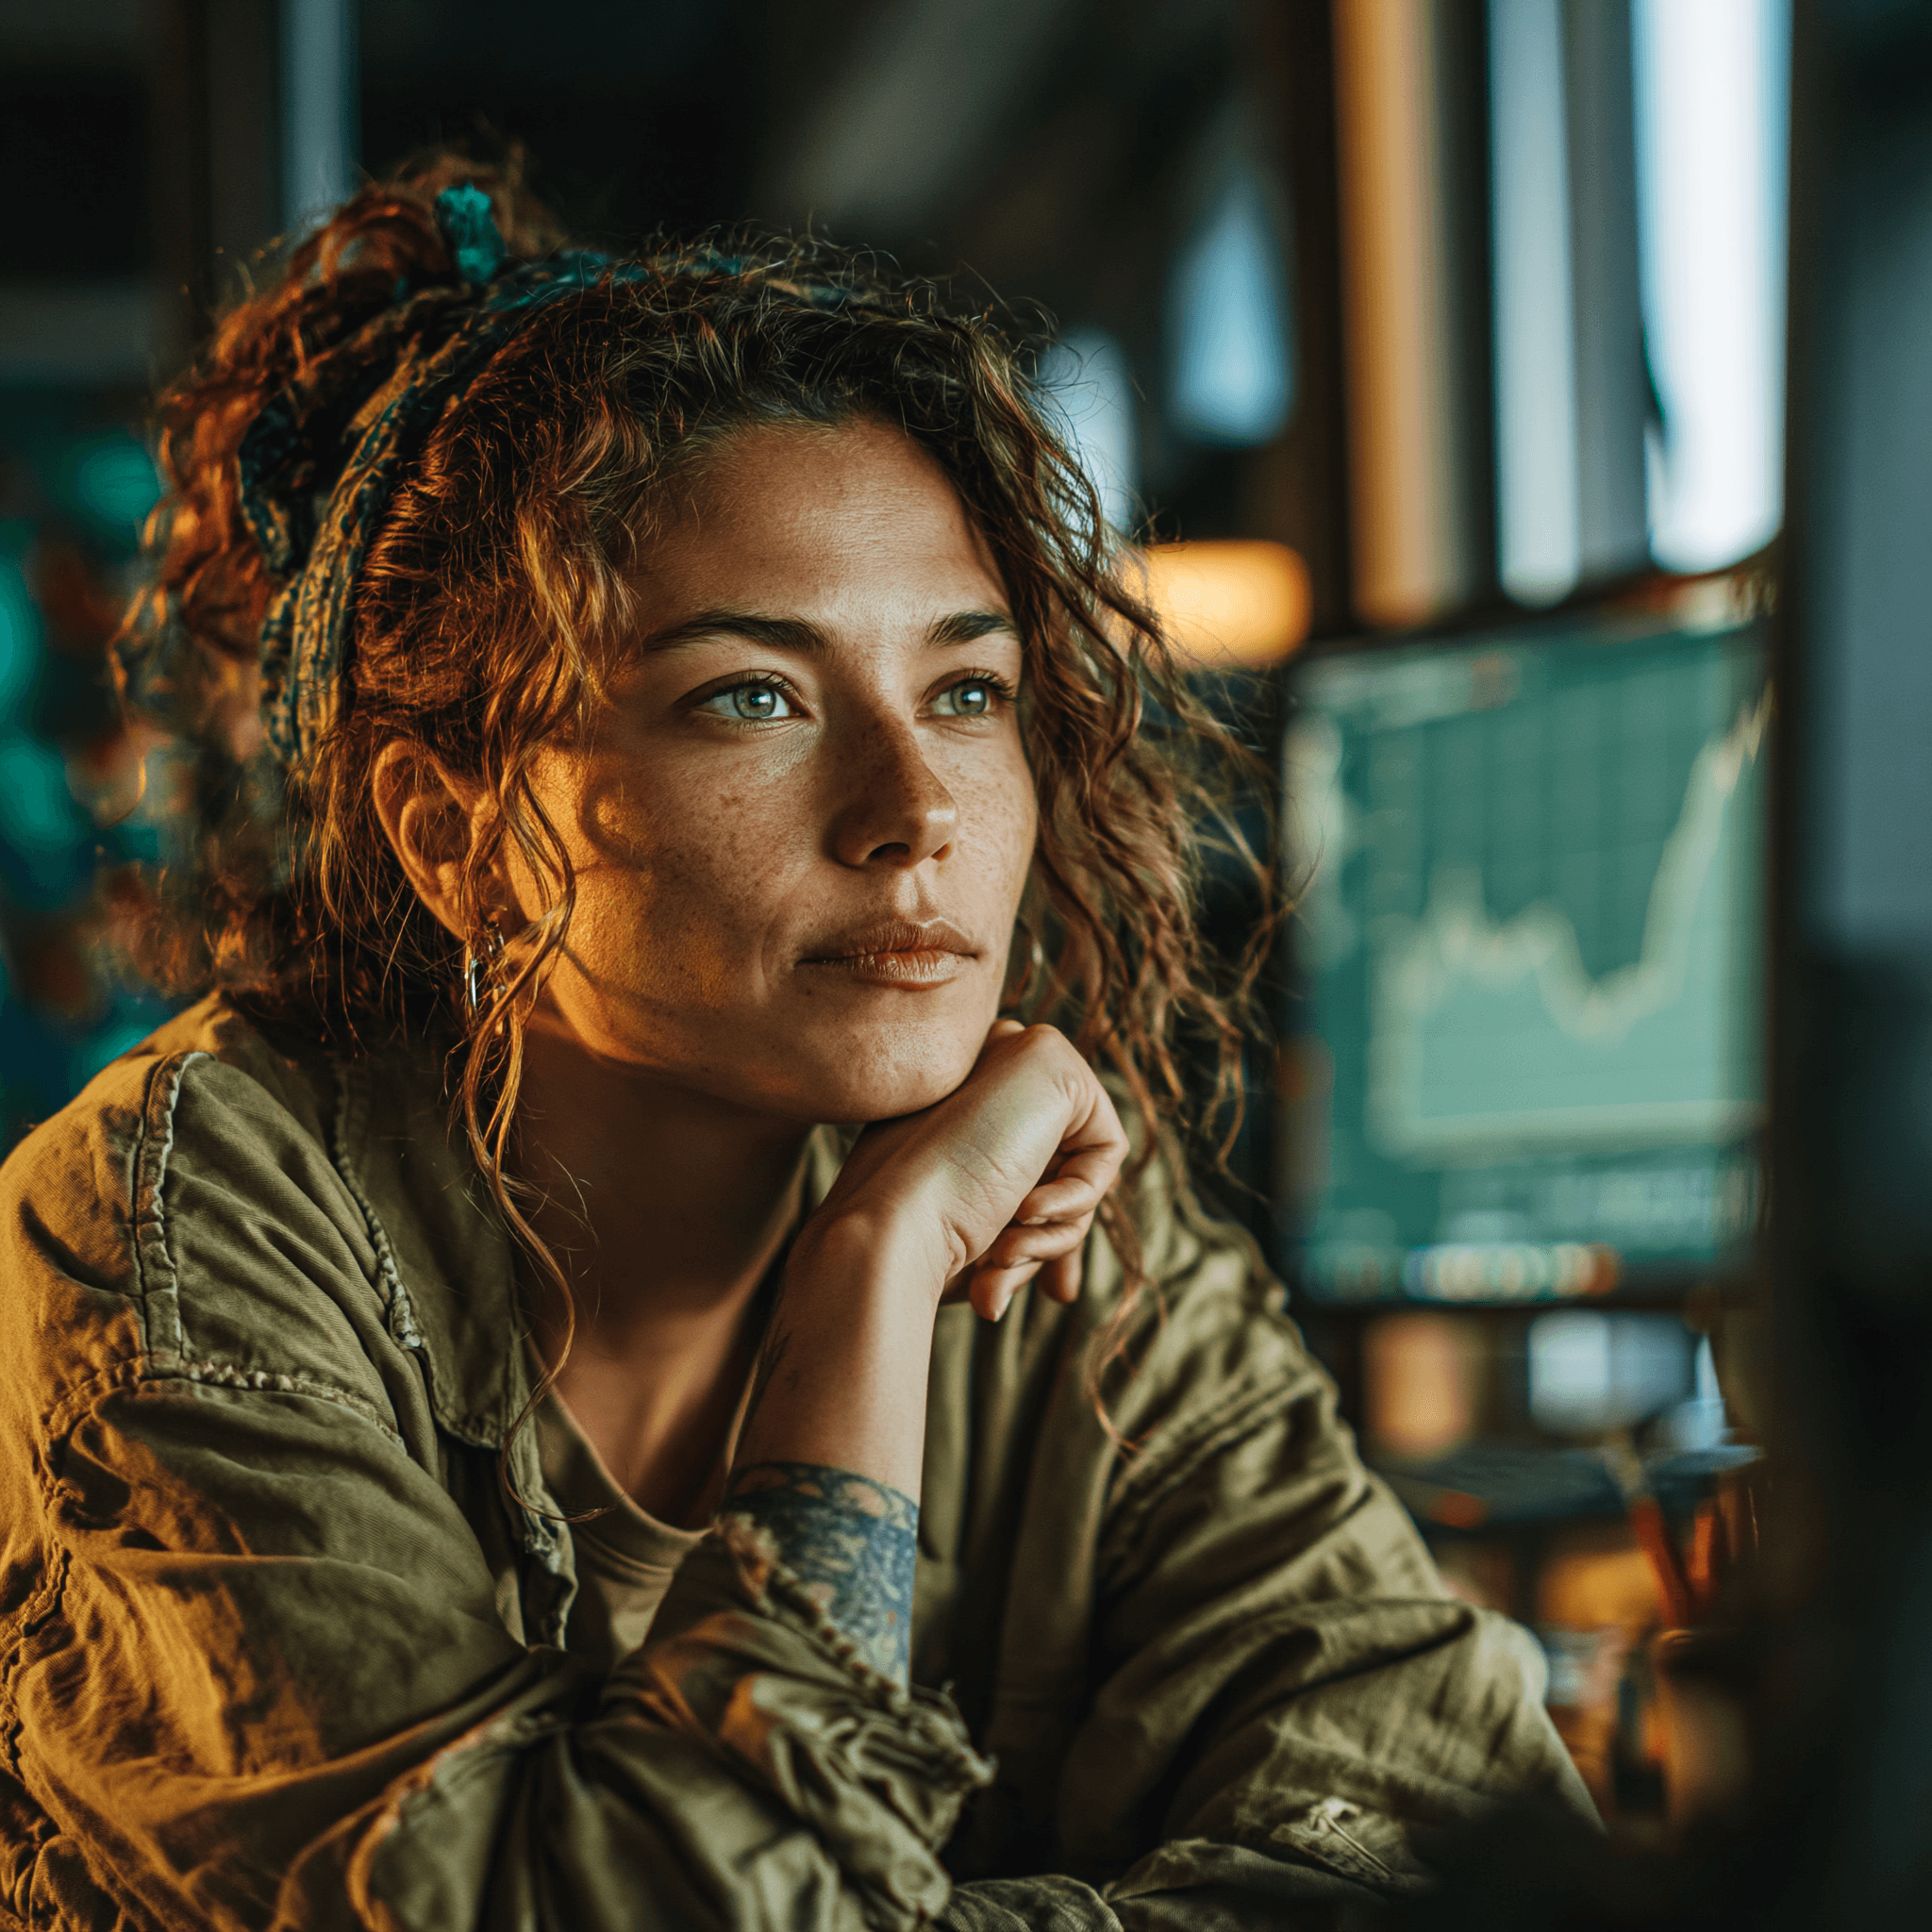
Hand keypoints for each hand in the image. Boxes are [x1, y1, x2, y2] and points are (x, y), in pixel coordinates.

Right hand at [732, 1023, 1126, 1499]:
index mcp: (949, 1111)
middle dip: (1050, 1240)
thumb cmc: (918, 1245)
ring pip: (1080, 1163)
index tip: (1019, 1286)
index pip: (1024, 1164)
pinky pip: (1105, 1147)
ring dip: (1053, 1231)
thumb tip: (1066, 1287)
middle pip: (1056, 1166)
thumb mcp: (978, 1237)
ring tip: (1003, 1254)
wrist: (890, 1229)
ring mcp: (1007, 1054)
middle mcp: (976, 1071)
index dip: (1037, 1230)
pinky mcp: (1048, 1057)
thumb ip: (1020, 1232)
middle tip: (1005, 1284)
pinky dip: (1076, 1197)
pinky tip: (1022, 1210)